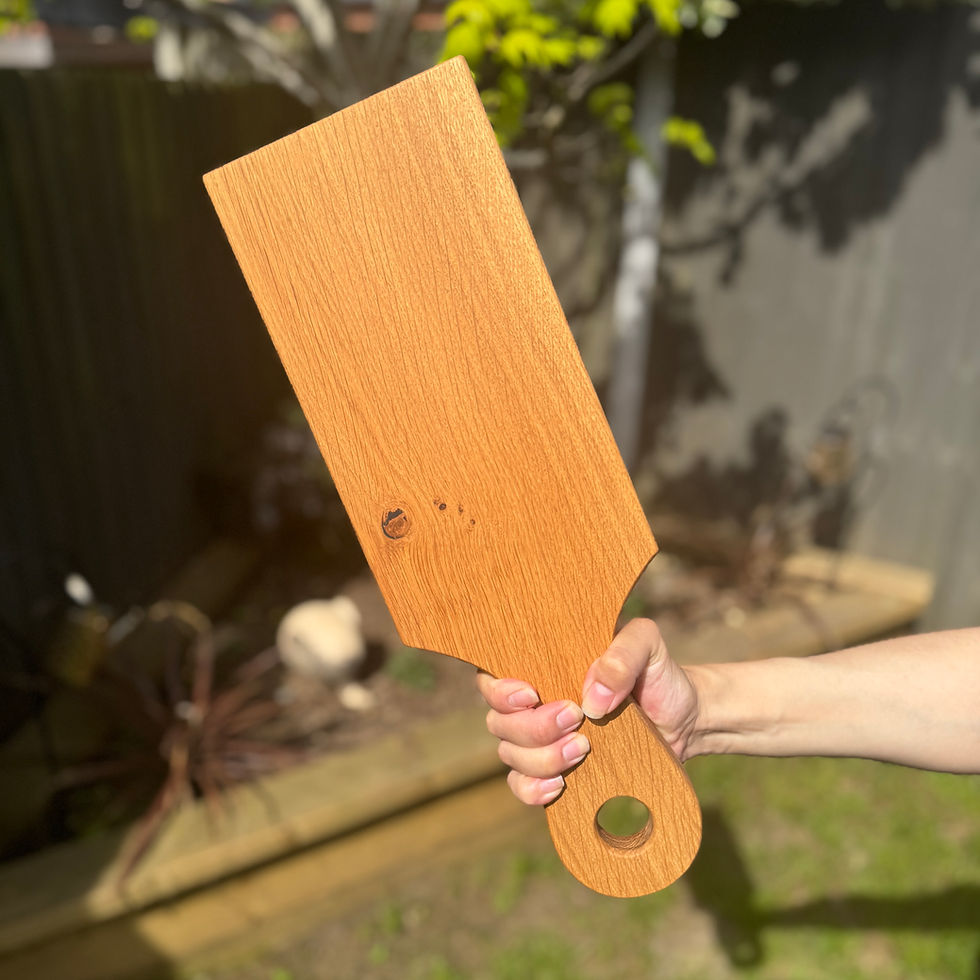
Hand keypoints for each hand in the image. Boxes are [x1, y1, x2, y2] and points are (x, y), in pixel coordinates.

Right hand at [477, 619, 700, 804]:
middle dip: (535, 727)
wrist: (682, 718)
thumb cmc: (655, 673)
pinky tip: (560, 786)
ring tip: (584, 749)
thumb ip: (623, 654)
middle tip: (577, 720)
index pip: (492, 677)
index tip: (532, 695)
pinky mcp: (556, 772)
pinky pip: (522, 788)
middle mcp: (533, 704)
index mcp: (541, 667)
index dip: (500, 691)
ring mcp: (541, 741)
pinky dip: (533, 791)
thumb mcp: (647, 646)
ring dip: (542, 757)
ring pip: (510, 756)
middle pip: (499, 722)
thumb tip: (593, 698)